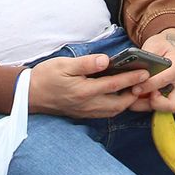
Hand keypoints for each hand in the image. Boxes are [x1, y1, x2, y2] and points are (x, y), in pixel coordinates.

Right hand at [29, 54, 148, 118]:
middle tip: (145, 83)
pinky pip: (105, 113)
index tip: (146, 72)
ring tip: (136, 90)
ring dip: (127, 102)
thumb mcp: (64, 64)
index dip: (132, 78)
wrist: (29, 95)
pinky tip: (119, 97)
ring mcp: (85, 111)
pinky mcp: (83, 114)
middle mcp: (87, 104)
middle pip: (119, 103)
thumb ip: (86, 64)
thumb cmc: (46, 76)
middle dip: (134, 94)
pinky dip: (116, 106)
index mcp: (84, 91)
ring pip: (113, 111)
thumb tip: (106, 61)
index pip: (114, 84)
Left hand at [128, 30, 174, 112]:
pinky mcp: (169, 94)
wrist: (174, 44)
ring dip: (145, 106)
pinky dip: (145, 104)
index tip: (134, 88)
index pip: (164, 81)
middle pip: (171, 104)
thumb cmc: (163, 44)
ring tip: (130, 99)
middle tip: (137, 96)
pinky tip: (133, 97)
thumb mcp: (154, 44)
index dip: (148, 86)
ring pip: (163, 109)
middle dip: (153, 104)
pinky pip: (158, 105)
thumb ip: (146, 58)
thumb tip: (134, 71)